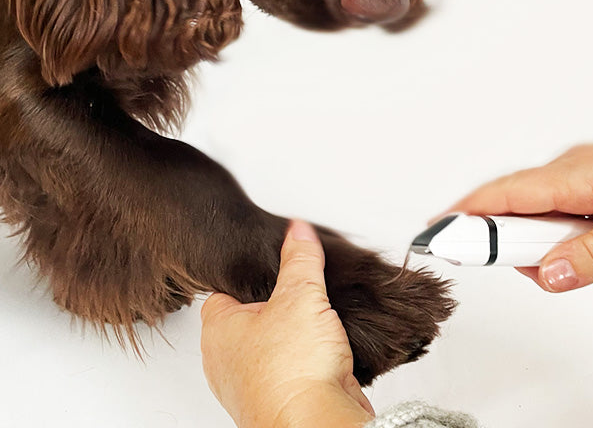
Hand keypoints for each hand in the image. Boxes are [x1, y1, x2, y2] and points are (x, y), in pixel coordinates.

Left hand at [200, 220, 374, 427]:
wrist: (316, 424)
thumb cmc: (291, 372)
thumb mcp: (300, 294)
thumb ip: (300, 258)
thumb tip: (297, 231)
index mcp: (218, 332)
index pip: (223, 292)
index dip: (246, 276)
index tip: (265, 265)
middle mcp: (229, 362)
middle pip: (250, 320)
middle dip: (275, 306)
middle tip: (296, 289)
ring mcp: (254, 385)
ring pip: (273, 347)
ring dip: (295, 336)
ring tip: (316, 317)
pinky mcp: (282, 400)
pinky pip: (294, 369)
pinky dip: (309, 359)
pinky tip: (325, 348)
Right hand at [447, 121, 592, 293]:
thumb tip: (550, 273)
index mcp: (579, 173)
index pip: (504, 194)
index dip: (465, 215)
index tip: (434, 235)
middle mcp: (572, 170)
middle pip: (519, 215)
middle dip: (534, 256)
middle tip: (571, 279)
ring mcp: (583, 177)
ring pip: (547, 224)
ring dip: (570, 258)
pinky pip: (570, 221)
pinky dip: (586, 249)